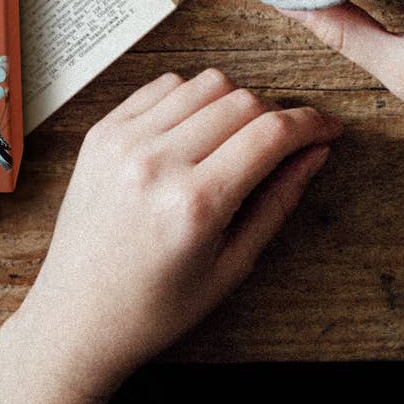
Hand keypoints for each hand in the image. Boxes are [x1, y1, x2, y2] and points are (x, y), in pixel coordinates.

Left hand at [0, 68, 339, 403]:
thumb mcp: (232, 267)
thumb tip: (316, 152)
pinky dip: (192, 98)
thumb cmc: (155, 307)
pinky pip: (164, 86)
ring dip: (235, 102)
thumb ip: (278, 201)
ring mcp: (124, 142)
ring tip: (235, 140)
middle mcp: (157, 163)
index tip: (328, 127)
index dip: (311, 123)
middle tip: (283, 144)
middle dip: (276, 116)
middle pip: (244, 101)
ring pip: (206, 83)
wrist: (75, 319)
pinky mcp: (102, 132)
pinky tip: (196, 131)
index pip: (272, 133)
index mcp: (194, 205)